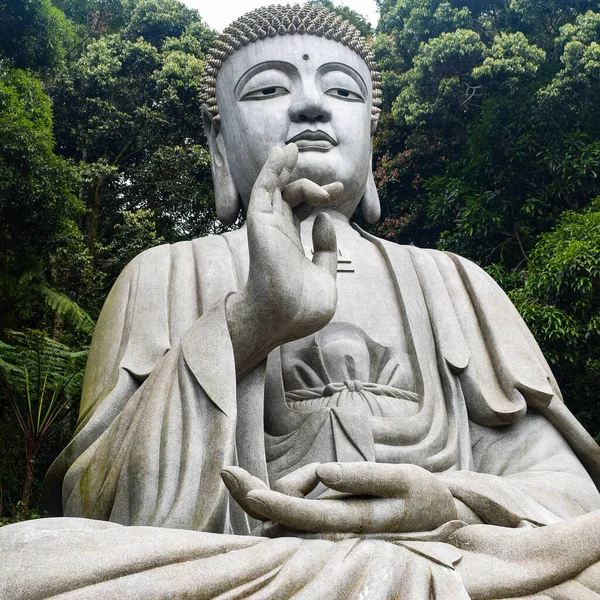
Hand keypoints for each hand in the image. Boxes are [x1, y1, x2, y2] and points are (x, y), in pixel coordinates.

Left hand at [221, 462, 457, 534]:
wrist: (440, 521)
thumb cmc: (422, 496)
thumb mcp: (402, 479)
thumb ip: (363, 476)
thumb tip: (324, 472)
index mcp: (353, 523)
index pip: (303, 516)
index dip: (272, 503)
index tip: (245, 487)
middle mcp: (336, 535)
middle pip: (280, 523)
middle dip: (251, 498)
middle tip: (227, 472)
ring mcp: (330, 534)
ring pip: (284, 518)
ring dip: (273, 492)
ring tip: (290, 475)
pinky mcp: (330, 528)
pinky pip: (295, 513)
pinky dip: (287, 495)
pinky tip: (303, 482)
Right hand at [226, 144, 341, 377]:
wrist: (283, 318)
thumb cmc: (301, 308)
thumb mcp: (326, 276)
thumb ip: (326, 249)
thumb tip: (324, 219)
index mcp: (291, 246)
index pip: (302, 213)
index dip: (319, 198)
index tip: (340, 192)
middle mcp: (278, 234)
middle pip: (291, 198)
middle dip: (312, 187)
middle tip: (337, 187)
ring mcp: (269, 227)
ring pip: (276, 189)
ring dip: (289, 170)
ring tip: (297, 150)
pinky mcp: (260, 221)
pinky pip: (264, 188)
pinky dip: (272, 169)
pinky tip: (283, 152)